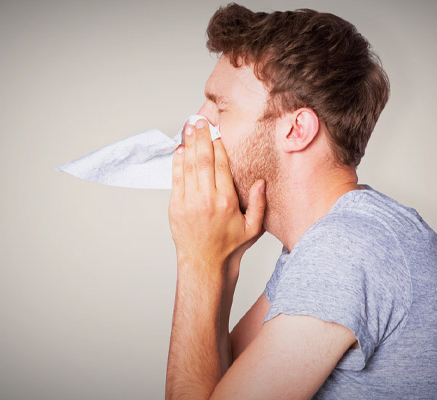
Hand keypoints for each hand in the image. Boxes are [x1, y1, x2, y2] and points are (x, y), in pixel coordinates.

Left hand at [168, 118, 266, 272]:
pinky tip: (179, 149)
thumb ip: (259, 204)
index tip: (217, 132)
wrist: (204, 265)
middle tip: (201, 121)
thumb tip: (260, 181)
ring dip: (188, 144)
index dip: (218, 145)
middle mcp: (206, 199)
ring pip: (187, 166)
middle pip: (203, 159)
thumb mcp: (253, 228)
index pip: (221, 165)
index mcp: (226, 201)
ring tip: (189, 127)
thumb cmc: (229, 246)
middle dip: (201, 137)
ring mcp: (188, 202)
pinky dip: (177, 162)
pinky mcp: (175, 207)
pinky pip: (176, 179)